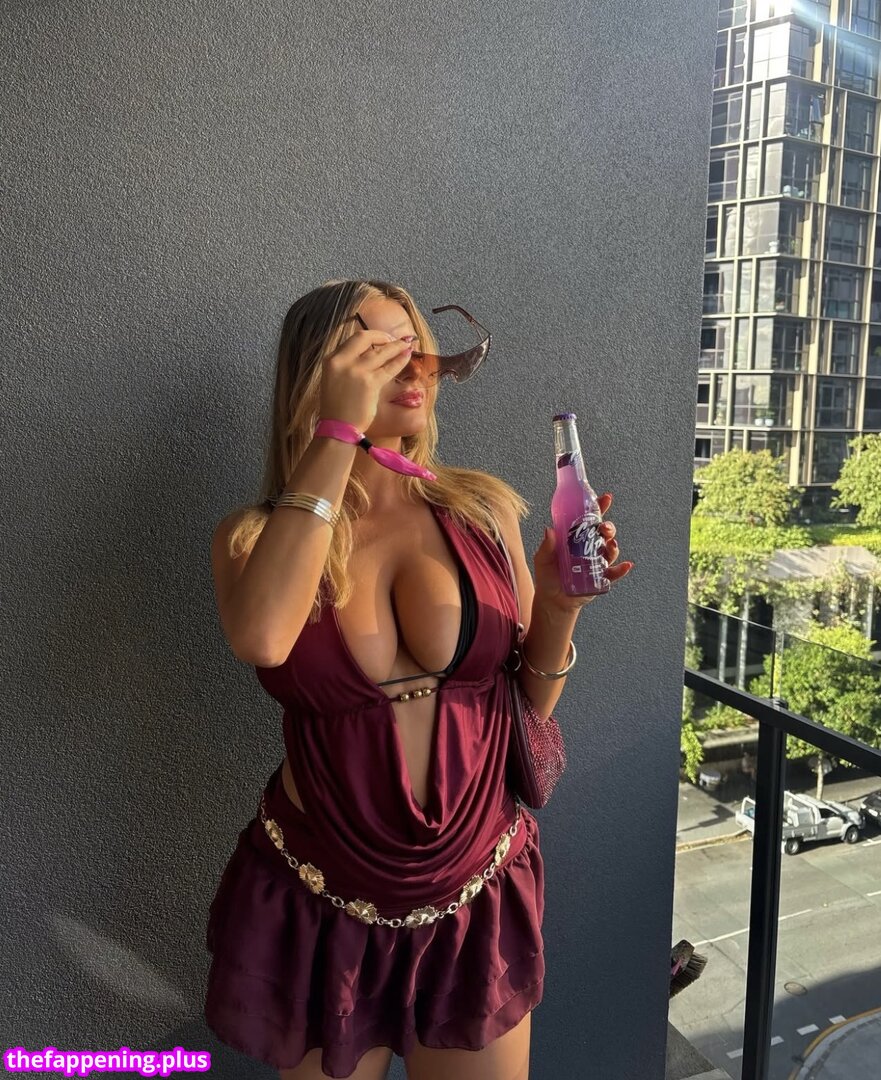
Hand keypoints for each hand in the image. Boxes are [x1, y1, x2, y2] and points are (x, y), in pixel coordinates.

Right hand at [318, 329, 414, 431]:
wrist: (338, 427)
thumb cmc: (337, 408)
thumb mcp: (335, 379)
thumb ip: (346, 365)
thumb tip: (367, 354)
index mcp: (331, 360)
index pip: (352, 340)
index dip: (370, 336)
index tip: (380, 338)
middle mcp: (342, 362)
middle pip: (364, 337)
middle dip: (382, 336)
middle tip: (394, 339)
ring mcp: (356, 371)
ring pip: (380, 351)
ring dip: (396, 346)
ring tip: (407, 345)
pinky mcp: (370, 383)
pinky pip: (389, 367)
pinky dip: (400, 360)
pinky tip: (407, 357)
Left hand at [533, 492, 633, 613]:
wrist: (552, 600)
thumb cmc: (548, 576)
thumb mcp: (543, 559)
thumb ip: (547, 546)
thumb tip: (549, 530)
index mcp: (577, 538)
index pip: (590, 520)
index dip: (598, 508)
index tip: (605, 498)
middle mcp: (590, 548)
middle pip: (604, 533)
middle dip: (608, 528)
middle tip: (604, 528)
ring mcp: (597, 563)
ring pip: (611, 550)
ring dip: (614, 546)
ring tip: (611, 544)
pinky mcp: (601, 579)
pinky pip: (614, 573)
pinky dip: (622, 569)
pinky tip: (626, 565)